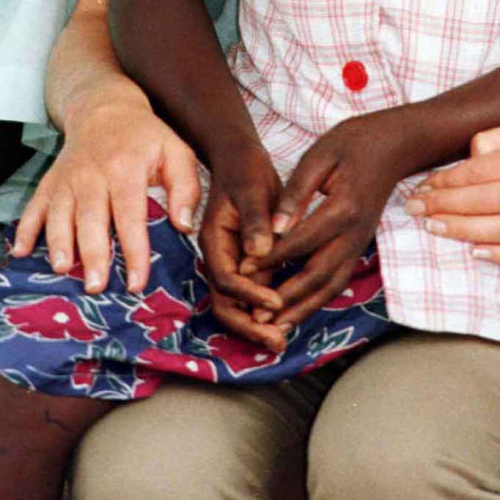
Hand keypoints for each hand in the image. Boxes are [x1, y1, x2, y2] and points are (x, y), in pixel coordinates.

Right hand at [12, 96, 200, 293]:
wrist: (105, 108)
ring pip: (60, 215)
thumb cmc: (146, 138)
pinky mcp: (50, 182)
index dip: (133, 250)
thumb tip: (184, 227)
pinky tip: (20, 252)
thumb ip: (186, 188)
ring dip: (59, 244)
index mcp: (126, 168)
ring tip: (63, 270)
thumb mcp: (176, 152)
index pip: (130, 215)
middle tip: (95, 287)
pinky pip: (34, 206)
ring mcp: (67, 178)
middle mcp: (93, 174)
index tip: (136, 282)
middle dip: (92, 254)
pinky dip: (25, 229)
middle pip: (91, 218)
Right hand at [199, 137, 287, 351]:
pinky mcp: (245, 262)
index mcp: (214, 240)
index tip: (277, 302)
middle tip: (277, 340)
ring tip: (281, 340)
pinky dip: (263, 309)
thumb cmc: (246, 170)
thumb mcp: (252, 190)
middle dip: (249, 326)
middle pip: (225, 303)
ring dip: (256, 324)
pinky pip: (250, 294)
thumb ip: (255, 220)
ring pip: (236, 304)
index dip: (250, 295)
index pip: (227, 280)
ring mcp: (230, 262)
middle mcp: (218, 256)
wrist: (241, 159)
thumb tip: (258, 253)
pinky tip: (286, 317)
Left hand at [257, 112, 414, 331]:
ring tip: (276, 327)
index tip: (242, 269)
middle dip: (285, 299)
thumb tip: (274, 226)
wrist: (394, 145)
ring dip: (304, 310)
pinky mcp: (360, 246)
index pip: (299, 242)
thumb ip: (297, 193)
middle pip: (318, 275)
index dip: (269, 258)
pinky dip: (319, 300)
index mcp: (342, 209)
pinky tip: (299, 310)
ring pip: (331, 286)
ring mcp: (360, 243)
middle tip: (256, 316)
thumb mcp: (320, 156)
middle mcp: (353, 234)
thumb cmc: (353, 143)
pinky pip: (339, 280)